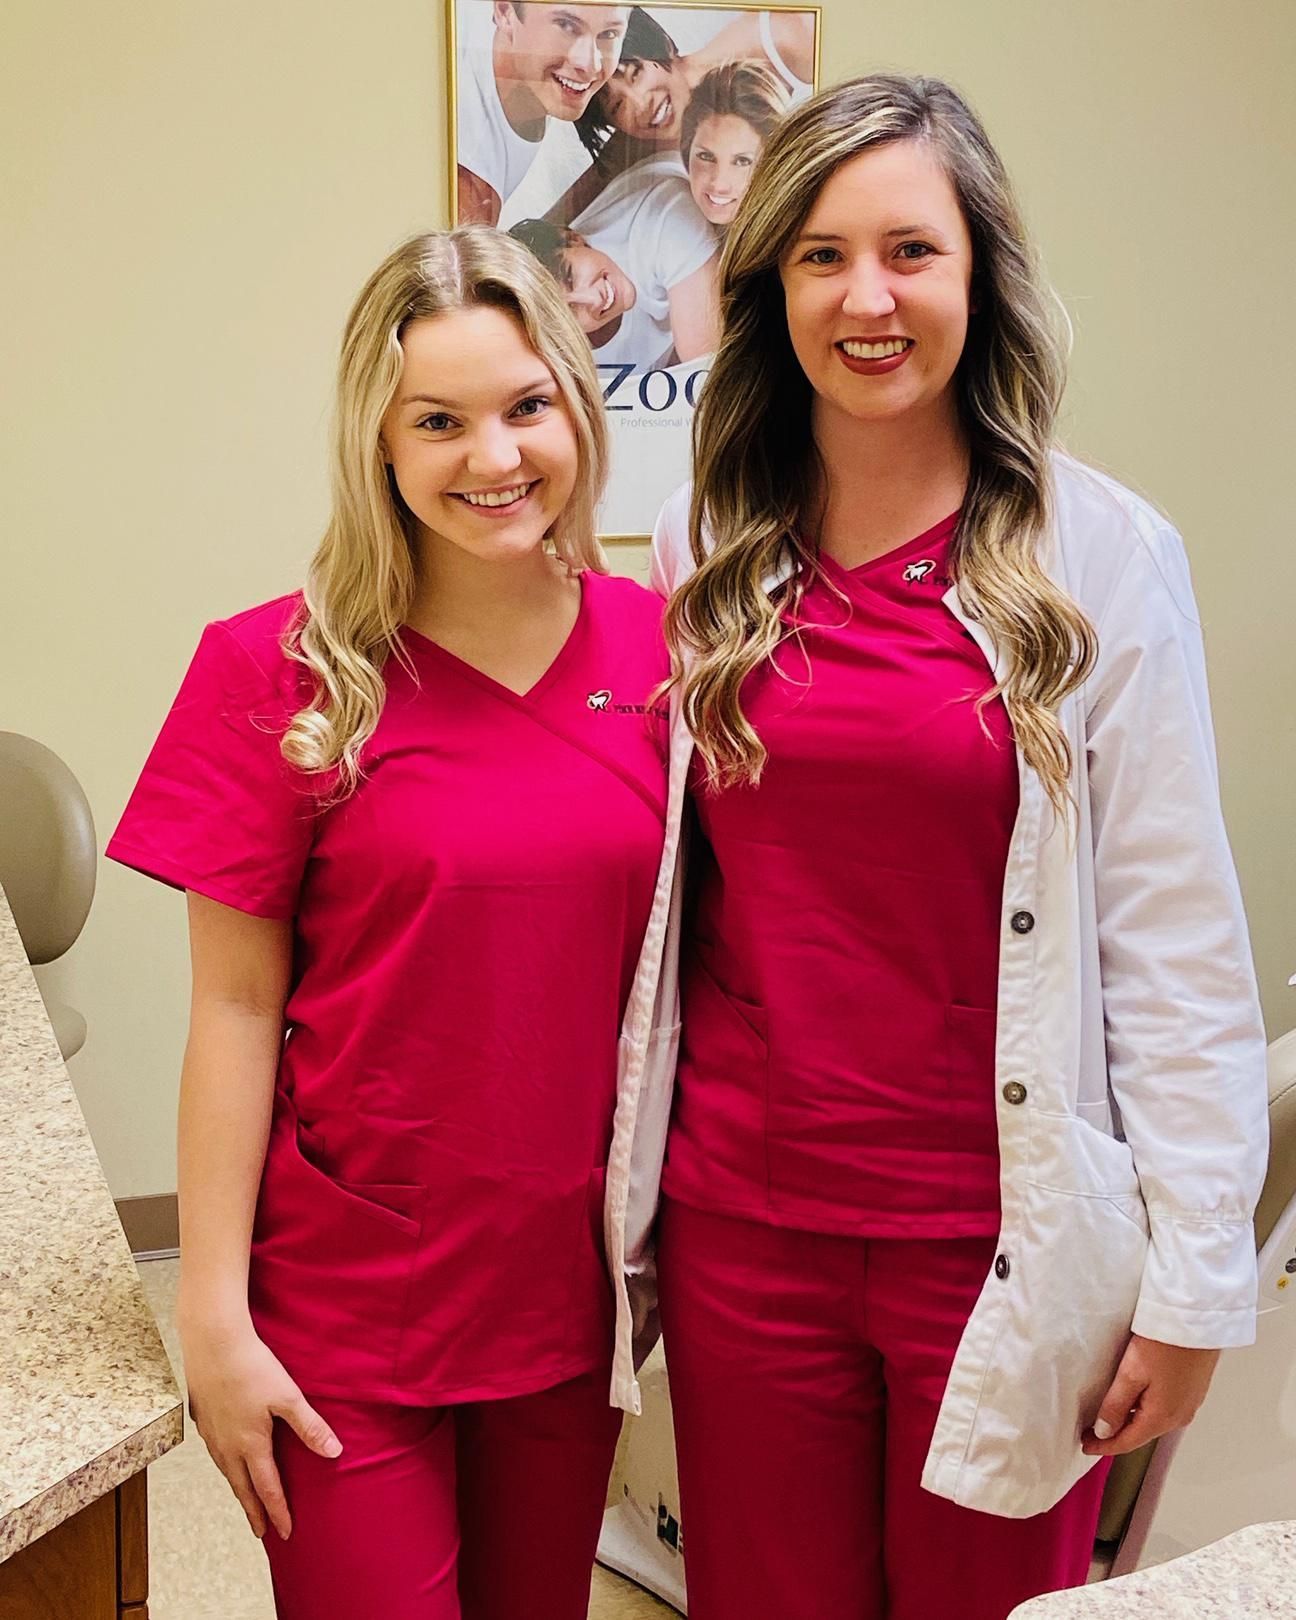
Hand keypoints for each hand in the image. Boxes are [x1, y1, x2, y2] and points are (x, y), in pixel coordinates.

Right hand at [181, 1317, 341, 1539]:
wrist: (213, 1344)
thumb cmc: (252, 1367)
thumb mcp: (288, 1397)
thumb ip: (310, 1427)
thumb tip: (334, 1453)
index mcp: (250, 1444)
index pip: (267, 1488)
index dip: (278, 1512)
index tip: (286, 1533)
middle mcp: (227, 1446)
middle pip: (242, 1488)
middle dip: (254, 1512)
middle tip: (262, 1533)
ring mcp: (212, 1434)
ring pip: (226, 1472)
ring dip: (239, 1490)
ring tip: (247, 1501)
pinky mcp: (202, 1419)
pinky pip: (215, 1453)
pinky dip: (226, 1466)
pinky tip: (228, 1461)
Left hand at [1082, 1333, 1220, 1456]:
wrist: (1198, 1321)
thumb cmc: (1164, 1343)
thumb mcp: (1131, 1372)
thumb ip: (1116, 1404)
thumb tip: (1104, 1432)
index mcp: (1162, 1417)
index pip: (1128, 1442)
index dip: (1104, 1446)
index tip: (1084, 1446)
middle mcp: (1179, 1417)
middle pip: (1141, 1434)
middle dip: (1116, 1436)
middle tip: (1091, 1434)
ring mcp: (1189, 1404)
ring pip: (1153, 1422)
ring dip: (1130, 1424)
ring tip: (1108, 1420)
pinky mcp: (1193, 1391)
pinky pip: (1163, 1410)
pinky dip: (1145, 1412)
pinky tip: (1134, 1403)